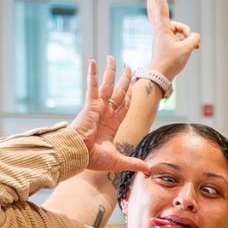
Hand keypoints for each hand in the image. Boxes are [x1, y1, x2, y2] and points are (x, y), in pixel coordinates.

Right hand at [70, 56, 137, 172]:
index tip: (133, 87)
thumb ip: (134, 163)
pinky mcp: (90, 105)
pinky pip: (93, 86)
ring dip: (112, 72)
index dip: (129, 97)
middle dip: (125, 80)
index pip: (123, 107)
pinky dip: (93, 74)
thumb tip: (149, 170)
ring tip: (114, 57)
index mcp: (111, 125)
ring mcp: (98, 108)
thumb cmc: (92, 159)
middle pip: (118, 92)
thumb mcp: (118, 161)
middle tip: (129, 67)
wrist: (78, 155)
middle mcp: (105, 113)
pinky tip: (94, 61)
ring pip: (108, 86)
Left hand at [144, 0, 199, 79]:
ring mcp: (161, 36)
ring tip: (194, 46)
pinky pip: (177, 36)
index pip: (162, 6)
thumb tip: (195, 37)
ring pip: (176, 27)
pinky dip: (186, 40)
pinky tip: (194, 48)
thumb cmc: (171, 62)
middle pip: (155, 10)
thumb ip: (194, 39)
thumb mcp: (187, 49)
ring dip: (187, 34)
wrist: (161, 75)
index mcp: (163, 28)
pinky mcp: (163, 42)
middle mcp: (160, 29)